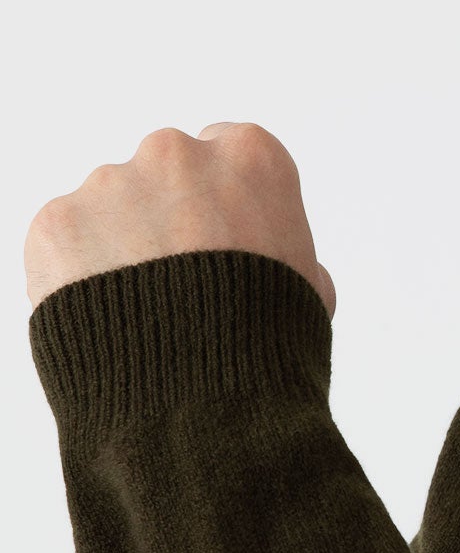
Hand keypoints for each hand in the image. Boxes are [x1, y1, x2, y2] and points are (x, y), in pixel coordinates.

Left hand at [23, 122, 335, 319]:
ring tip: (140, 315)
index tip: (219, 240)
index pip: (228, 153)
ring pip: (109, 207)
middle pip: (164, 174)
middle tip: (175, 287)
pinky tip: (106, 321)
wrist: (201, 400)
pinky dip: (76, 275)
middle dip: (166, 218)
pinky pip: (65, 241)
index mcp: (251, 155)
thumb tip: (275, 261)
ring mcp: (110, 183)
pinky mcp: (57, 221)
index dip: (223, 202)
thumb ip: (283, 250)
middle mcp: (177, 153)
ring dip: (118, 247)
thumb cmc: (268, 347)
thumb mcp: (308, 287)